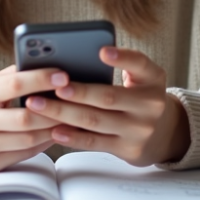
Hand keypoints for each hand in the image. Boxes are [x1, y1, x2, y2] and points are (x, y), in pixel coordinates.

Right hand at [0, 65, 66, 171]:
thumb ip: (14, 75)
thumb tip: (48, 63)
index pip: (15, 84)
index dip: (42, 79)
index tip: (64, 75)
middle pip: (26, 117)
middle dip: (54, 109)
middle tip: (76, 102)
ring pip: (29, 138)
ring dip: (54, 128)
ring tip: (71, 117)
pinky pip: (26, 153)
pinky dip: (45, 142)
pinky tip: (56, 133)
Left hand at [24, 47, 189, 166]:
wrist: (162, 133)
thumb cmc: (138, 96)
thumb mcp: (140, 78)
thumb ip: (120, 67)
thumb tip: (73, 62)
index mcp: (153, 79)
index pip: (140, 64)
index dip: (122, 57)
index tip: (101, 51)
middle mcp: (151, 105)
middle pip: (108, 97)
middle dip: (77, 92)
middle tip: (52, 86)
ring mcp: (139, 129)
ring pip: (95, 121)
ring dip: (63, 113)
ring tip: (38, 105)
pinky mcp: (128, 149)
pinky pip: (95, 142)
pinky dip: (72, 136)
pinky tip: (53, 130)